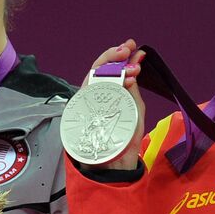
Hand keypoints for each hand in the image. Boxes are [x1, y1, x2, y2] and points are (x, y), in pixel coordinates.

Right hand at [84, 38, 147, 170]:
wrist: (116, 165)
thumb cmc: (124, 139)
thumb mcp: (134, 110)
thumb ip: (132, 90)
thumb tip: (133, 67)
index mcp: (108, 96)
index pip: (110, 72)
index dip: (120, 58)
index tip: (134, 49)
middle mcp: (94, 97)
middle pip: (98, 70)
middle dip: (113, 56)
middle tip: (128, 48)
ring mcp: (86, 104)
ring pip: (91, 77)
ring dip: (110, 65)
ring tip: (128, 61)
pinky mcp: (80, 112)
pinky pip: (87, 92)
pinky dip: (102, 82)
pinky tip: (120, 77)